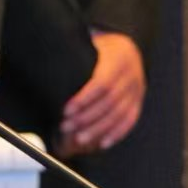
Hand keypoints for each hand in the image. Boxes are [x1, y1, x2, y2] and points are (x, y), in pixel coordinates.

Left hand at [59, 31, 145, 155]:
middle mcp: (131, 75)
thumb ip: (76, 56)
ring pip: (118, 114)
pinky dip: (116, 134)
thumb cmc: (101, 48)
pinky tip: (102, 143)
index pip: (101, 84)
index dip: (83, 100)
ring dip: (98, 129)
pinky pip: (129, 120)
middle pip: (109, 102)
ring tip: (79, 138)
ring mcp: (137, 89)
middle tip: (66, 127)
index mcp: (118, 59)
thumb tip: (49, 66)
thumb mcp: (91, 45)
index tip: (66, 111)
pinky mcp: (138, 101)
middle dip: (86, 118)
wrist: (128, 47)